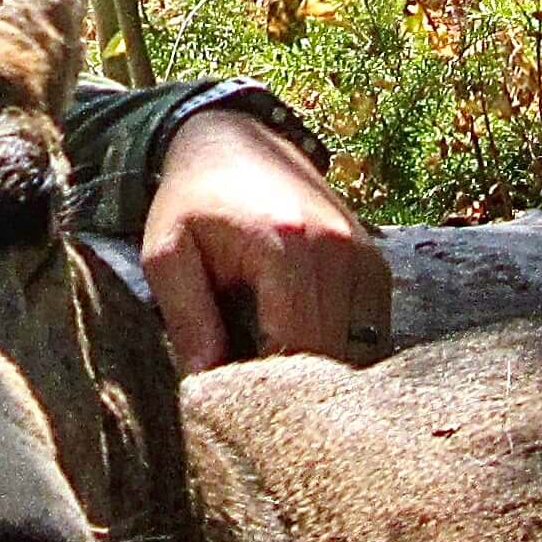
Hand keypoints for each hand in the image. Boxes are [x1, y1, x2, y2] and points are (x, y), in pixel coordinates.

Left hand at [139, 108, 389, 372]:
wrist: (229, 139)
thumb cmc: (190, 200)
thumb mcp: (167, 254)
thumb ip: (187, 319)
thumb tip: (207, 388)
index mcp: (285, 246)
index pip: (293, 349)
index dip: (265, 386)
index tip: (235, 402)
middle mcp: (337, 249)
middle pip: (331, 355)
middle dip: (292, 384)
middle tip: (252, 391)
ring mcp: (363, 254)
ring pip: (358, 349)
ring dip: (319, 368)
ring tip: (271, 361)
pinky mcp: (374, 261)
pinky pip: (371, 329)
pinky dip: (340, 347)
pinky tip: (299, 342)